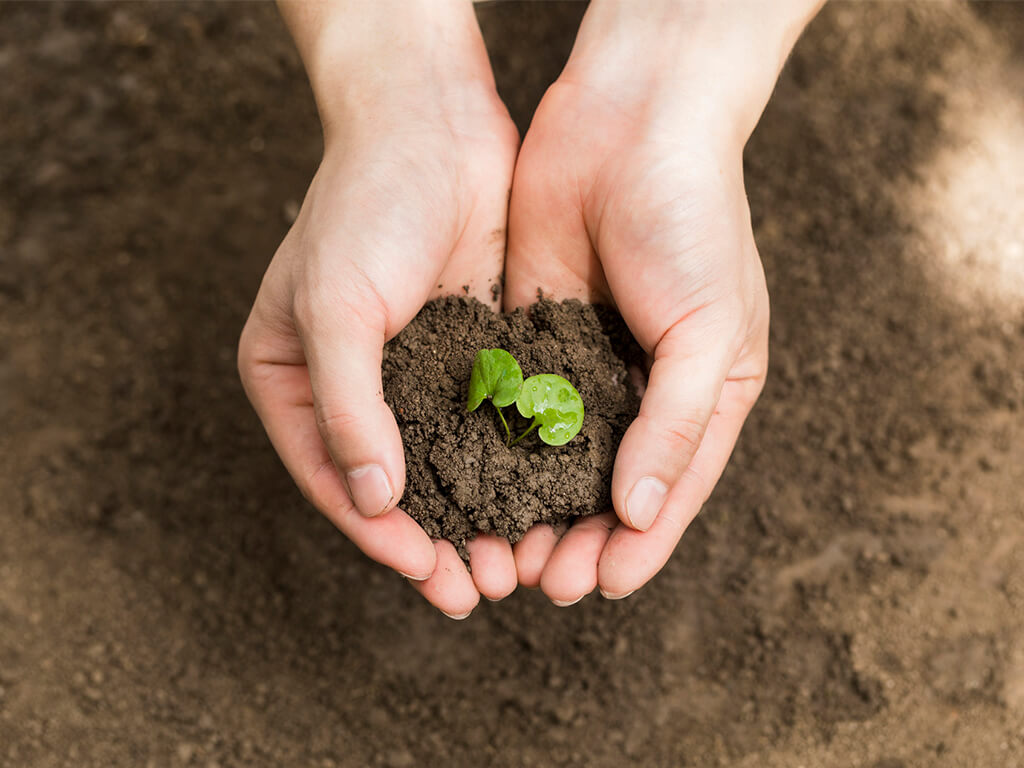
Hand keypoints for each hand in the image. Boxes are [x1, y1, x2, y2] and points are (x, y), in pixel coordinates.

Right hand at [238, 1, 519, 617]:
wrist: (434, 124)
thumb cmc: (365, 206)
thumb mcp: (334, 306)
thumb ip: (346, 406)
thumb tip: (370, 499)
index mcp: (292, 378)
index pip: (333, 476)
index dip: (378, 533)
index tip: (425, 573)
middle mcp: (350, 384)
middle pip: (391, 484)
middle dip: (435, 540)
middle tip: (477, 590)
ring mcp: (412, 370)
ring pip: (445, 463)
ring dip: (478, 514)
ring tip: (514, 564)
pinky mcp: (467, 352)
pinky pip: (486, 423)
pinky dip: (508, 465)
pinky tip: (539, 500)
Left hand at [505, 0, 820, 602]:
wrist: (630, 122)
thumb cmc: (693, 220)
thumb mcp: (710, 330)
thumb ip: (677, 424)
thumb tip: (643, 512)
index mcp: (704, 392)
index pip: (671, 489)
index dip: (638, 544)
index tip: (598, 586)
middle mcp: (644, 387)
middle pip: (607, 486)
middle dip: (576, 536)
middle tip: (537, 581)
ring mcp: (584, 362)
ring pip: (552, 457)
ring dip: (529, 506)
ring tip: (498, 553)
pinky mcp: (531, 333)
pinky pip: (513, 403)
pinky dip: (496, 447)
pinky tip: (469, 483)